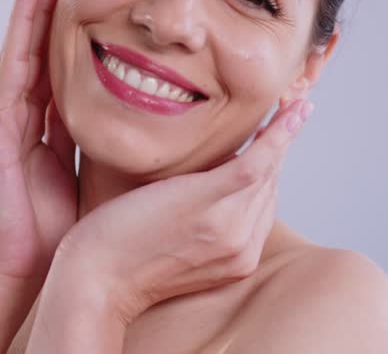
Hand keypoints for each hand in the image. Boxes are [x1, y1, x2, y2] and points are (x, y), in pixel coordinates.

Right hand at [0, 0, 76, 279]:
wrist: (32, 272)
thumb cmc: (59, 232)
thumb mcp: (88, 175)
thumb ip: (96, 143)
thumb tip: (132, 120)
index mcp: (48, 132)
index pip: (58, 71)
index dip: (66, 35)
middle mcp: (24, 126)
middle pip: (34, 58)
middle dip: (42, 14)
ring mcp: (4, 135)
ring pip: (11, 66)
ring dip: (16, 23)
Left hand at [55, 98, 314, 322]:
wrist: (94, 282)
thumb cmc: (118, 258)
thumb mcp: (172, 243)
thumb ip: (200, 218)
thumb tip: (207, 177)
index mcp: (237, 259)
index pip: (263, 204)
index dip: (270, 168)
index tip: (274, 139)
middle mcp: (242, 247)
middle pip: (269, 186)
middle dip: (278, 149)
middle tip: (288, 110)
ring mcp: (230, 228)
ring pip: (266, 171)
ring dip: (283, 133)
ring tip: (292, 104)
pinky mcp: (211, 203)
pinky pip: (257, 162)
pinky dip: (279, 134)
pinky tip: (293, 111)